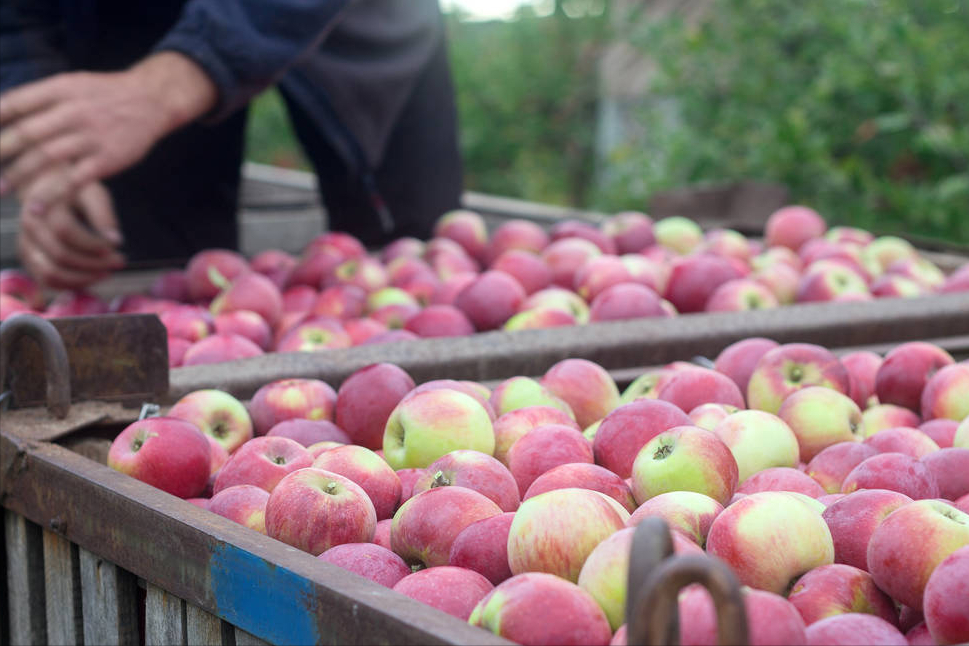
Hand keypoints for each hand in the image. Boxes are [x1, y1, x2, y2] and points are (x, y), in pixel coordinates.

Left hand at [0, 52, 216, 205]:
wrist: (152, 100)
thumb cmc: (107, 94)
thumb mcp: (73, 83)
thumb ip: (41, 98)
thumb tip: (2, 111)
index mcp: (60, 89)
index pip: (15, 103)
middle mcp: (74, 111)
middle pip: (26, 133)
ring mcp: (91, 136)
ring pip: (46, 157)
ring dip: (19, 175)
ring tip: (0, 191)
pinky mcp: (107, 159)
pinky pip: (75, 180)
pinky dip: (53, 195)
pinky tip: (36, 208)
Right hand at [17, 166, 125, 289]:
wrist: (50, 188)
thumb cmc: (76, 190)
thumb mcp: (93, 193)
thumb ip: (103, 215)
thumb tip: (116, 241)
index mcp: (41, 205)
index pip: (65, 231)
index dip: (93, 243)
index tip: (117, 245)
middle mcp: (29, 227)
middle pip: (60, 255)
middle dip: (94, 263)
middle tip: (120, 261)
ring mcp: (26, 245)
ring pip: (52, 273)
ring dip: (84, 278)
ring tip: (108, 272)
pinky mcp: (30, 259)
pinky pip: (48, 281)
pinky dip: (72, 284)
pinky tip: (94, 276)